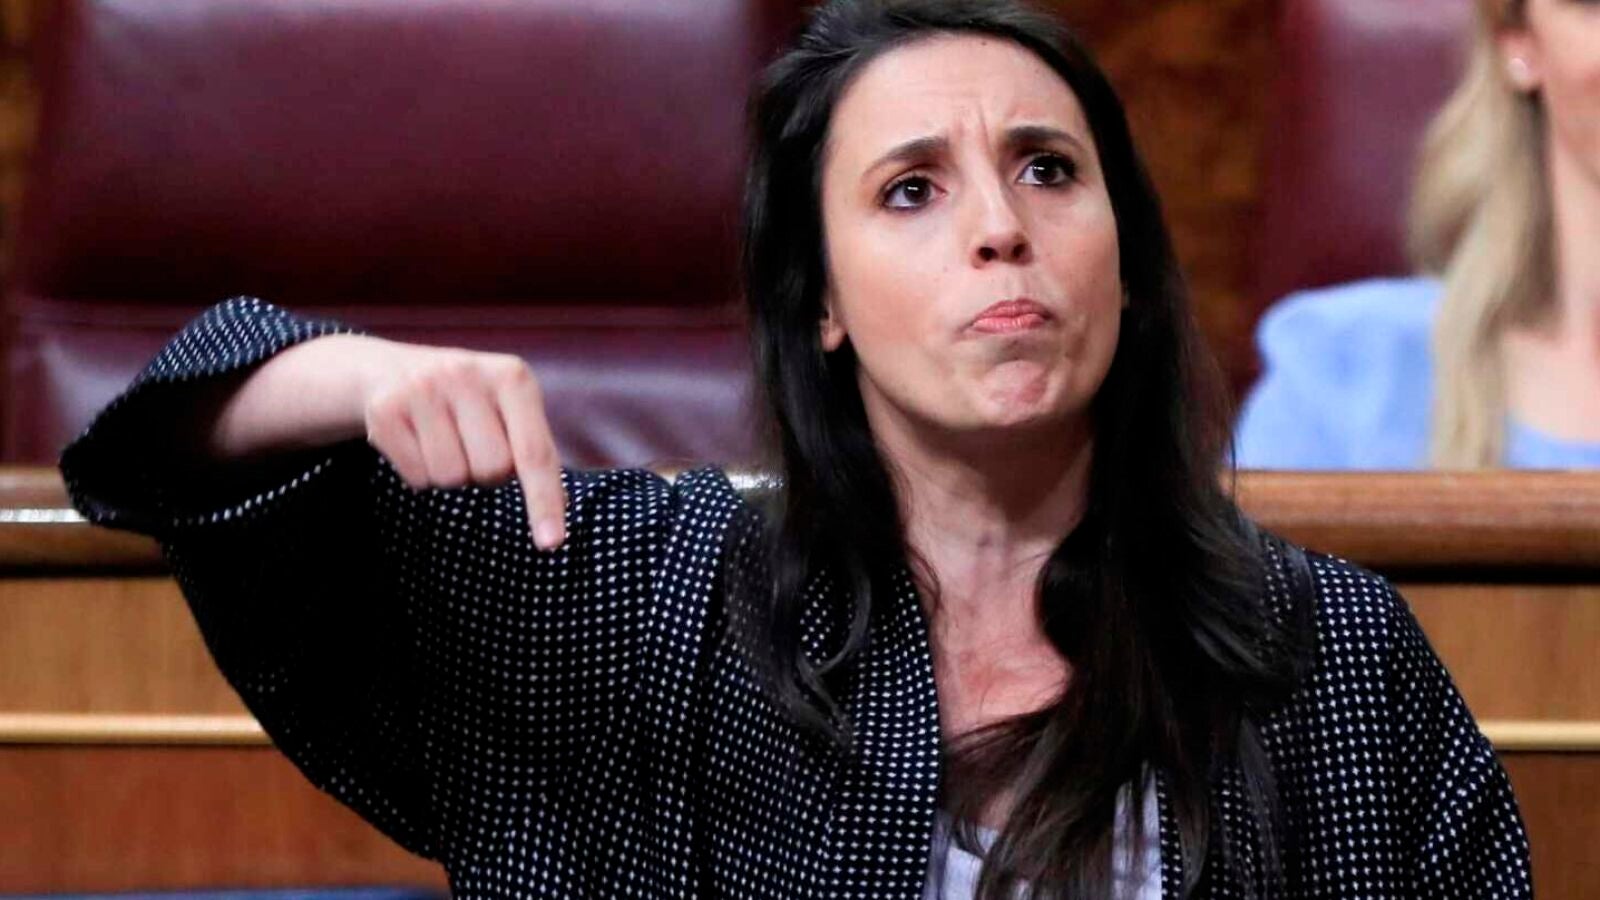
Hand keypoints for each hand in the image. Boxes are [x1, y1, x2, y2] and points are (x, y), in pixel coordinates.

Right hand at [361, 345, 566, 549]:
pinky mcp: (386, 410)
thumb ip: (535, 449)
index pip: (535, 452)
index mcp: (512, 377)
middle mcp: (467, 374)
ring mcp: (423, 389)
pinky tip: (416, 441)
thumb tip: (557, 511)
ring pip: (451, 477)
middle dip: (486, 472)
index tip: (552, 543)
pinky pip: (417, 478)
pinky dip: (421, 473)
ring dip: (452, 473)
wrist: (393, 369)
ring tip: (443, 439)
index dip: (544, 501)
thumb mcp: (510, 407)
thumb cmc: (470, 401)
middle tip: (472, 444)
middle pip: (492, 470)